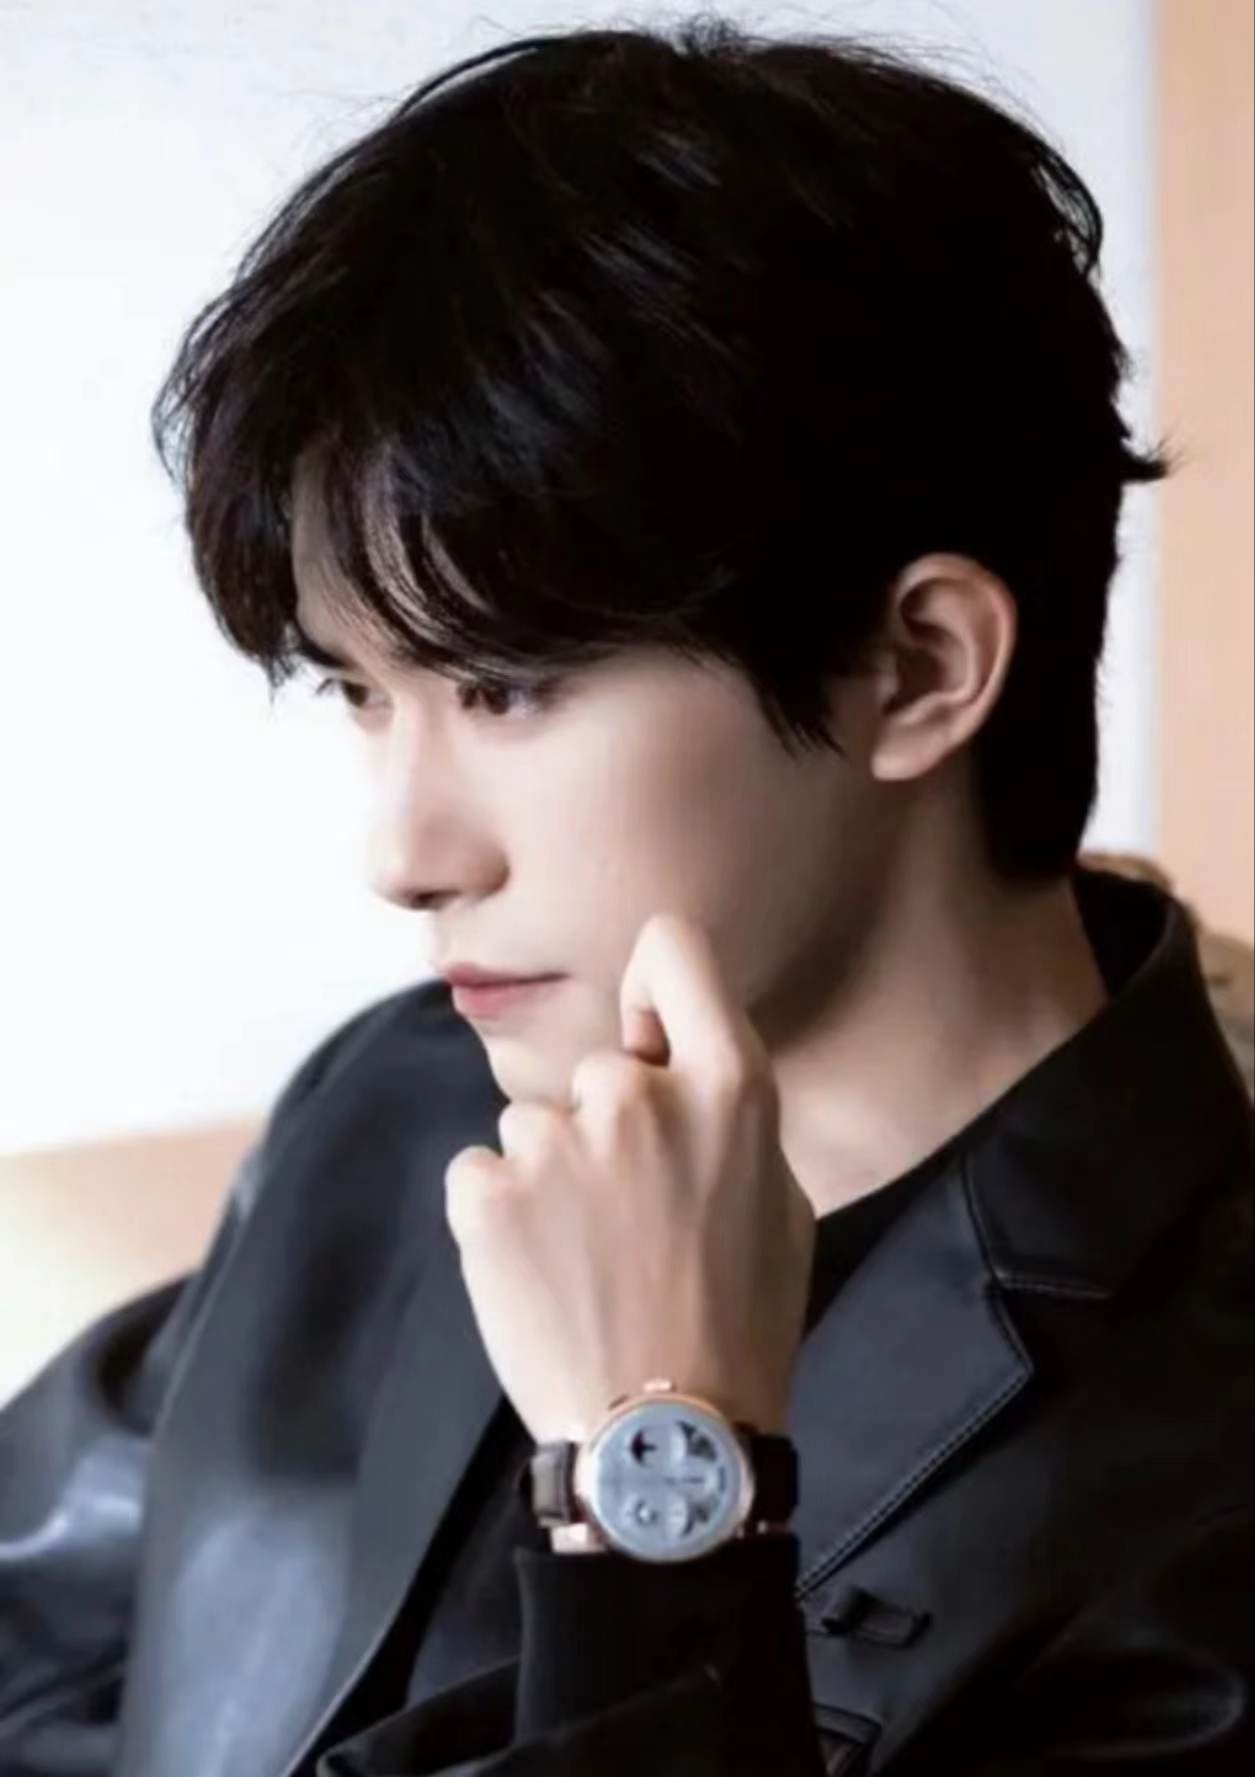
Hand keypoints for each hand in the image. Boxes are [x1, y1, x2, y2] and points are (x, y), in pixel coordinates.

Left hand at [443, 913, 816, 1444]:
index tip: (648, 1028)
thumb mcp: (780, 1204)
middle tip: (634, 1223)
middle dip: (609, 1129)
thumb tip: (679, 1065)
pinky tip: (541, 1277)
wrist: (664, 1446)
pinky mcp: (487, 1195)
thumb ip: (728, 1115)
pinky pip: (481, 1175)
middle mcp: (637, 1097)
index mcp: (728, 1088)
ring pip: (535, 1128)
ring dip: (551, 1180)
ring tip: (588, 1265)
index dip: (654, 984)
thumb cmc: (739, 1327)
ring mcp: (555, 1144)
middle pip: (602, 1071)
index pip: (673, 949)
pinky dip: (500, 1217)